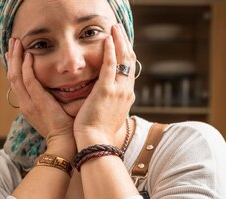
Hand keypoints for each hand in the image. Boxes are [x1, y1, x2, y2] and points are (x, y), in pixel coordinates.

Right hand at [7, 38, 75, 157]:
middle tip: (13, 42)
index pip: (16, 82)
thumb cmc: (65, 130)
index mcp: (28, 106)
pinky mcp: (38, 101)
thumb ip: (52, 99)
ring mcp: (30, 103)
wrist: (64, 143)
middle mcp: (25, 104)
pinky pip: (28, 80)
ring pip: (16, 75)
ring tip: (17, 42)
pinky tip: (28, 55)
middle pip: (12, 76)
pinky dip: (26, 67)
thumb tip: (61, 87)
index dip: (14, 66)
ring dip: (16, 57)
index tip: (14, 53)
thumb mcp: (54, 113)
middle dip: (12, 57)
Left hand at [73, 24, 135, 147]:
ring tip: (114, 29)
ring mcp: (118, 90)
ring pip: (123, 59)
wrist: (95, 143)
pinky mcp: (106, 90)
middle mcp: (126, 91)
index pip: (130, 71)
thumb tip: (107, 101)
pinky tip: (107, 40)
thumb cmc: (98, 134)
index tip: (121, 44)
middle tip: (118, 30)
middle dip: (125, 43)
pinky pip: (110, 64)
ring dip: (119, 41)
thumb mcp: (109, 117)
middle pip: (130, 61)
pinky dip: (110, 50)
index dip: (126, 56)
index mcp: (127, 97)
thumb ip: (110, 105)